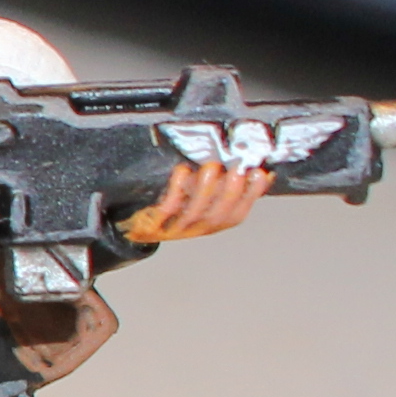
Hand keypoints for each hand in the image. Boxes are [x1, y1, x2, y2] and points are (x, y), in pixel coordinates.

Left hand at [120, 158, 269, 247]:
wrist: (135, 229)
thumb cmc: (173, 211)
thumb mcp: (203, 201)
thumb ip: (224, 188)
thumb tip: (257, 172)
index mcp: (213, 224)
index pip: (237, 214)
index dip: (251, 195)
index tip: (260, 174)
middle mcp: (197, 229)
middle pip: (219, 214)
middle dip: (231, 191)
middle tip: (238, 169)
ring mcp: (175, 228)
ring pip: (195, 211)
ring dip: (206, 188)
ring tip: (213, 167)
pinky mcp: (153, 223)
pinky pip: (167, 207)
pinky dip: (177, 189)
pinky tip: (183, 172)